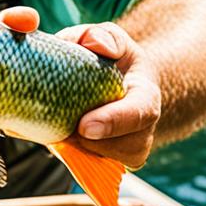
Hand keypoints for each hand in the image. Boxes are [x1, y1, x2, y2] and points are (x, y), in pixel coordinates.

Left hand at [54, 21, 159, 169]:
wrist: (115, 83)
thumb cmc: (109, 57)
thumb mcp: (108, 38)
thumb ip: (101, 37)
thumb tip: (94, 45)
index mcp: (146, 94)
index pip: (140, 112)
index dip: (114, 122)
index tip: (85, 127)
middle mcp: (143, 128)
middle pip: (124, 146)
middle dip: (90, 142)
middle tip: (61, 129)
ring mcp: (129, 149)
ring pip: (104, 161)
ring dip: (78, 148)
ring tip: (59, 127)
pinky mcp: (109, 162)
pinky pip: (91, 168)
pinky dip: (72, 155)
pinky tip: (59, 136)